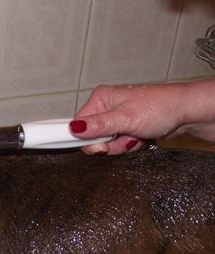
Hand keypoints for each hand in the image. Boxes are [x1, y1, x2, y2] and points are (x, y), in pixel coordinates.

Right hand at [71, 83, 187, 154]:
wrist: (186, 113)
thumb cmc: (162, 107)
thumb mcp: (126, 119)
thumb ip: (99, 126)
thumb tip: (74, 128)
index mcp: (101, 99)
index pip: (78, 125)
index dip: (87, 139)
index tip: (97, 146)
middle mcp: (106, 108)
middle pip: (92, 138)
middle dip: (110, 144)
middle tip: (125, 137)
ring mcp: (115, 119)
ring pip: (106, 144)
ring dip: (122, 146)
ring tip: (136, 135)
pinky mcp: (124, 128)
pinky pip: (117, 145)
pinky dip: (129, 145)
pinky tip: (139, 137)